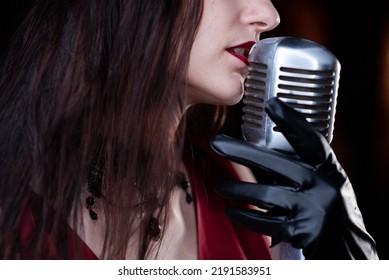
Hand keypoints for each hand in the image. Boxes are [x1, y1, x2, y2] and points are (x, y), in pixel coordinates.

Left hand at [210, 97, 377, 258]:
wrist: (346, 244)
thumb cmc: (325, 205)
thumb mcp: (321, 180)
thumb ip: (296, 166)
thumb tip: (258, 150)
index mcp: (328, 169)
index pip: (310, 140)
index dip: (291, 120)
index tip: (271, 104)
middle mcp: (322, 186)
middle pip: (276, 163)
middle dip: (241, 152)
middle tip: (217, 143)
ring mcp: (311, 210)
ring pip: (264, 194)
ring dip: (236, 189)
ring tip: (219, 186)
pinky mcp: (299, 232)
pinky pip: (263, 221)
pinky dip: (244, 216)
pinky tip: (232, 210)